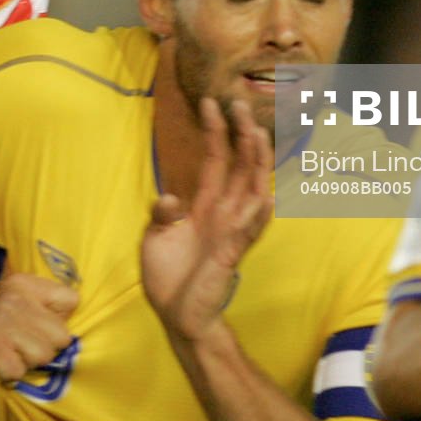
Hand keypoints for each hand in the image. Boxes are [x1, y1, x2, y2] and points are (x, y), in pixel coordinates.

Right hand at [0, 273, 77, 386]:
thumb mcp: (18, 304)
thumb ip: (46, 309)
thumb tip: (72, 333)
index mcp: (25, 284)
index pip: (70, 301)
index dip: (58, 322)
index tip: (37, 328)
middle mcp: (14, 297)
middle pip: (61, 336)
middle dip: (44, 349)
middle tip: (19, 347)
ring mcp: (0, 319)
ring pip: (43, 356)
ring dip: (26, 363)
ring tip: (8, 355)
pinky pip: (18, 372)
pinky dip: (9, 376)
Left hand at [141, 98, 273, 344]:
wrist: (176, 317)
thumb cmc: (169, 277)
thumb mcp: (156, 237)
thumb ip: (163, 213)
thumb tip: (168, 196)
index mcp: (206, 207)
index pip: (215, 161)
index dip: (214, 133)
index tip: (210, 103)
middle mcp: (224, 214)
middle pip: (240, 166)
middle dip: (241, 135)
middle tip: (239, 103)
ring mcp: (230, 232)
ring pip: (252, 189)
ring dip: (256, 163)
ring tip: (256, 134)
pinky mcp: (230, 254)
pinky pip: (248, 230)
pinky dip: (258, 213)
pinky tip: (264, 193)